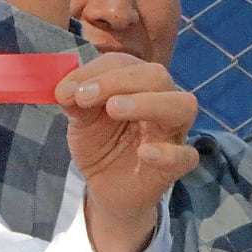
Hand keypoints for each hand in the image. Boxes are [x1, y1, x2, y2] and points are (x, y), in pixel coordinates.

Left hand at [58, 53, 198, 251]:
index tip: (67, 90)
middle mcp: (161, 102)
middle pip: (157, 76)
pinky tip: (145, 153)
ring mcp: (171, 133)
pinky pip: (186, 155)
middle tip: (85, 97)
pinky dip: (168, 153)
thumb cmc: (100, 145)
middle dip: (119, 81)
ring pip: (182, 106)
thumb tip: (64, 90)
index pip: (126, 64)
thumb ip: (75, 103)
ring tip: (114, 108)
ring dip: (148, 102)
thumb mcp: (81, 121)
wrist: (104, 187)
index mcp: (138, 86)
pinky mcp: (175, 166)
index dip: (96, 72)